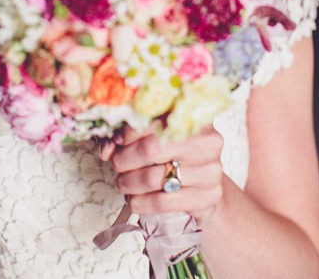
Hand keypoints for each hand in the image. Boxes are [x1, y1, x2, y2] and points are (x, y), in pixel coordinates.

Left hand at [102, 123, 224, 224]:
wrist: (202, 182)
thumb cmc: (171, 153)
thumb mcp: (150, 136)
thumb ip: (124, 135)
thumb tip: (107, 148)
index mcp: (191, 116)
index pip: (151, 120)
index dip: (127, 132)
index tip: (116, 141)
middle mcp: (207, 141)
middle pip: (150, 149)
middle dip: (124, 159)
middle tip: (117, 164)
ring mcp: (211, 170)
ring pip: (153, 178)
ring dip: (128, 183)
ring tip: (123, 183)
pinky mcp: (209, 196)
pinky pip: (163, 202)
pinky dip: (140, 202)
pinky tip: (134, 200)